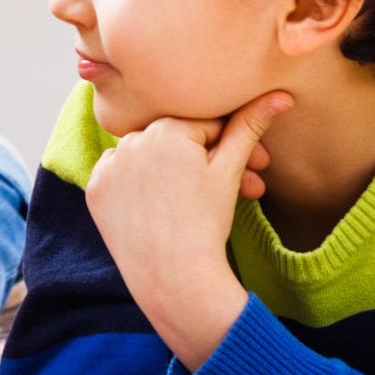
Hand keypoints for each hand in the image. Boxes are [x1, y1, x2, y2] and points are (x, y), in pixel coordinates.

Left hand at [86, 92, 290, 367]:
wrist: (174, 278)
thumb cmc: (207, 224)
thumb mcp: (230, 171)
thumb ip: (249, 127)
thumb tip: (281, 96)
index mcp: (167, 129)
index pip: (204, 126)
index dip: (229, 148)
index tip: (251, 168)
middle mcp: (131, 140)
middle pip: (174, 141)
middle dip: (203, 160)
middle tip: (228, 187)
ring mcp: (107, 166)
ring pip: (146, 157)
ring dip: (169, 170)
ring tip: (190, 199)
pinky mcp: (94, 190)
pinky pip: (120, 177)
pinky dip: (137, 186)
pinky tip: (157, 205)